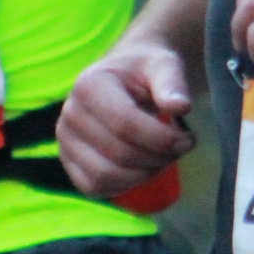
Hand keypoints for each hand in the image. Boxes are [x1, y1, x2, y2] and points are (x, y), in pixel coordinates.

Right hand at [58, 43, 195, 194]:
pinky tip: (142, 168)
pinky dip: (123, 185)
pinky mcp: (68, 162)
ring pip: (105, 176)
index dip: (162, 139)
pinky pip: (94, 188)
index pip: (126, 125)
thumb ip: (172, 82)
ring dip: (144, 175)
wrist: (123, 79)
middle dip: (158, 158)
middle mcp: (70, 113)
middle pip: (119, 154)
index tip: (188, 139)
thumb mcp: (163, 66)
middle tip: (179, 149)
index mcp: (89, 85)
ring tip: (162, 158)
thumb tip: (181, 106)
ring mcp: (65, 140)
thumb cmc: (144, 72)